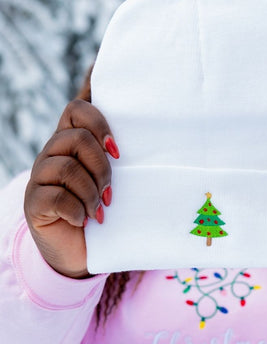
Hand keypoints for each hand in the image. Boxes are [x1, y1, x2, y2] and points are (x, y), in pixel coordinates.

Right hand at [24, 99, 118, 277]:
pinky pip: (56, 197)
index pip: (76, 109)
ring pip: (66, 167)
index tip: (117, 151)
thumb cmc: (101, 206)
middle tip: (109, 190)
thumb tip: (143, 140)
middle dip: (101, 167)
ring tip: (99, 208)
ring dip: (91, 191)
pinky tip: (84, 220)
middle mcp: (52, 153)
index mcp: (70, 141)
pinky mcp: (33, 202)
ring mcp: (39, 177)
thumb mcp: (109, 178)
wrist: (79, 247)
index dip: (99, 123)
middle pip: (76, 138)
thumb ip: (114, 156)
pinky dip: (77, 210)